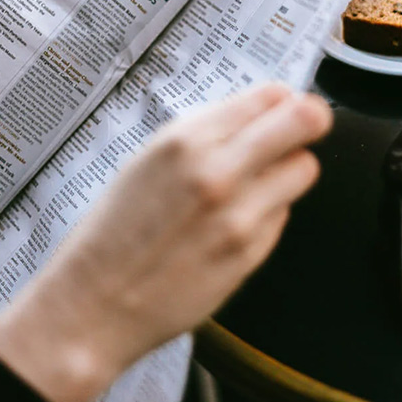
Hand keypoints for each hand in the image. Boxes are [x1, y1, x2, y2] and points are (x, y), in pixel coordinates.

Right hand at [0, 84, 331, 401]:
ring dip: (289, 171)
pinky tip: (234, 223)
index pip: (269, 96)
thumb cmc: (113, 232)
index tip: (280, 108)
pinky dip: (269, 212)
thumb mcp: (148, 160)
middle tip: (299, 130)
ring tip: (258, 183)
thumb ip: (206, 135)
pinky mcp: (252, 254)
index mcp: (185, 140)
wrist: (93, 305)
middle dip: (308, 121)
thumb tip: (263, 112)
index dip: (280, 100)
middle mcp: (219, 172)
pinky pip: (283, 215)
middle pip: (305, 121)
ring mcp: (241, 216)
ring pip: (305, 169)